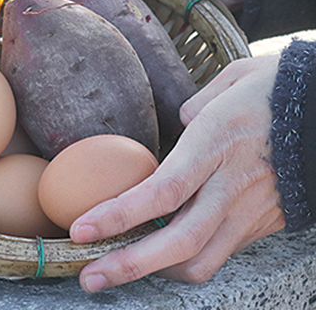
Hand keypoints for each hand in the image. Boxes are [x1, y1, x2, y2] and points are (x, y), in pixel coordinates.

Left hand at [69, 56, 284, 291]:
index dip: (119, 216)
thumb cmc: (277, 88)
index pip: (162, 191)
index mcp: (217, 144)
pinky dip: (186, 259)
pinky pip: (220, 253)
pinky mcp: (263, 223)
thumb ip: (196, 107)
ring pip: (201, 260)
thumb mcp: (231, 82)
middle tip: (89, 277)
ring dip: (155, 273)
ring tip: (118, 271)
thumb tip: (181, 123)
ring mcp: (250, 210)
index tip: (82, 229)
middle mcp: (232, 184)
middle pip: (179, 242)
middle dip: (128, 265)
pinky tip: (162, 253)